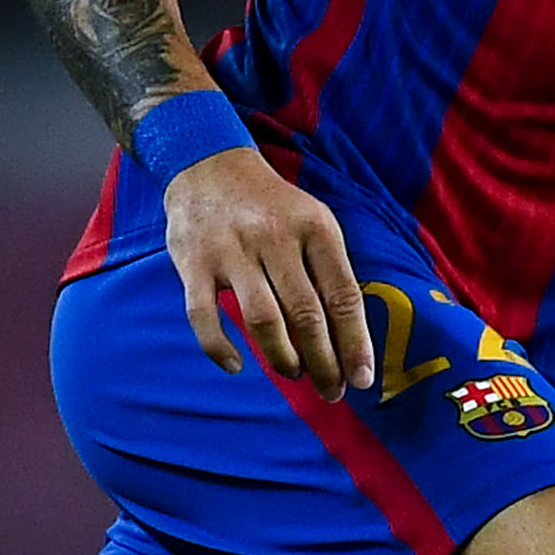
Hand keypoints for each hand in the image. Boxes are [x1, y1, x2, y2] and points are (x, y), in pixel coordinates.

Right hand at [164, 141, 371, 391]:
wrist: (208, 164)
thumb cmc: (271, 206)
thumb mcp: (312, 222)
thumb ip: (330, 272)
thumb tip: (349, 340)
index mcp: (315, 227)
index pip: (343, 295)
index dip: (355, 344)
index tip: (362, 379)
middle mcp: (274, 237)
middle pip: (306, 314)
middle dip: (323, 362)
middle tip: (330, 390)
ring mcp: (230, 250)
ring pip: (262, 320)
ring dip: (282, 358)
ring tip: (293, 373)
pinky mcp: (193, 262)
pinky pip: (204, 316)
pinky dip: (220, 348)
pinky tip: (237, 366)